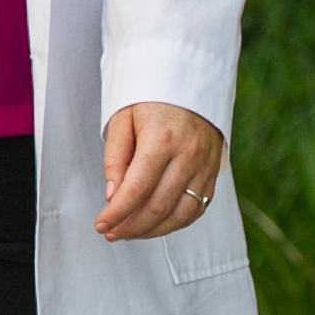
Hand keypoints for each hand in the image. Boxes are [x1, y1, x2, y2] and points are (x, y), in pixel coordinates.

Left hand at [96, 102, 223, 241]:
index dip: (117, 213)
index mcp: (161, 140)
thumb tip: (112, 196)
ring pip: (180, 214)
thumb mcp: (122, 119)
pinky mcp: (213, 173)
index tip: (100, 224)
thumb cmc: (148, 99)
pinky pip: (197, 209)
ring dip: (152, 231)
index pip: (136, 189)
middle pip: (158, 206)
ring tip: (129, 232)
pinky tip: (155, 225)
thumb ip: (115, 158)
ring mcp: (205, 167)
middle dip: (131, 226)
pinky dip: (175, 223)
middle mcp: (187, 156)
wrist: (188, 81)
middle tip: (111, 233)